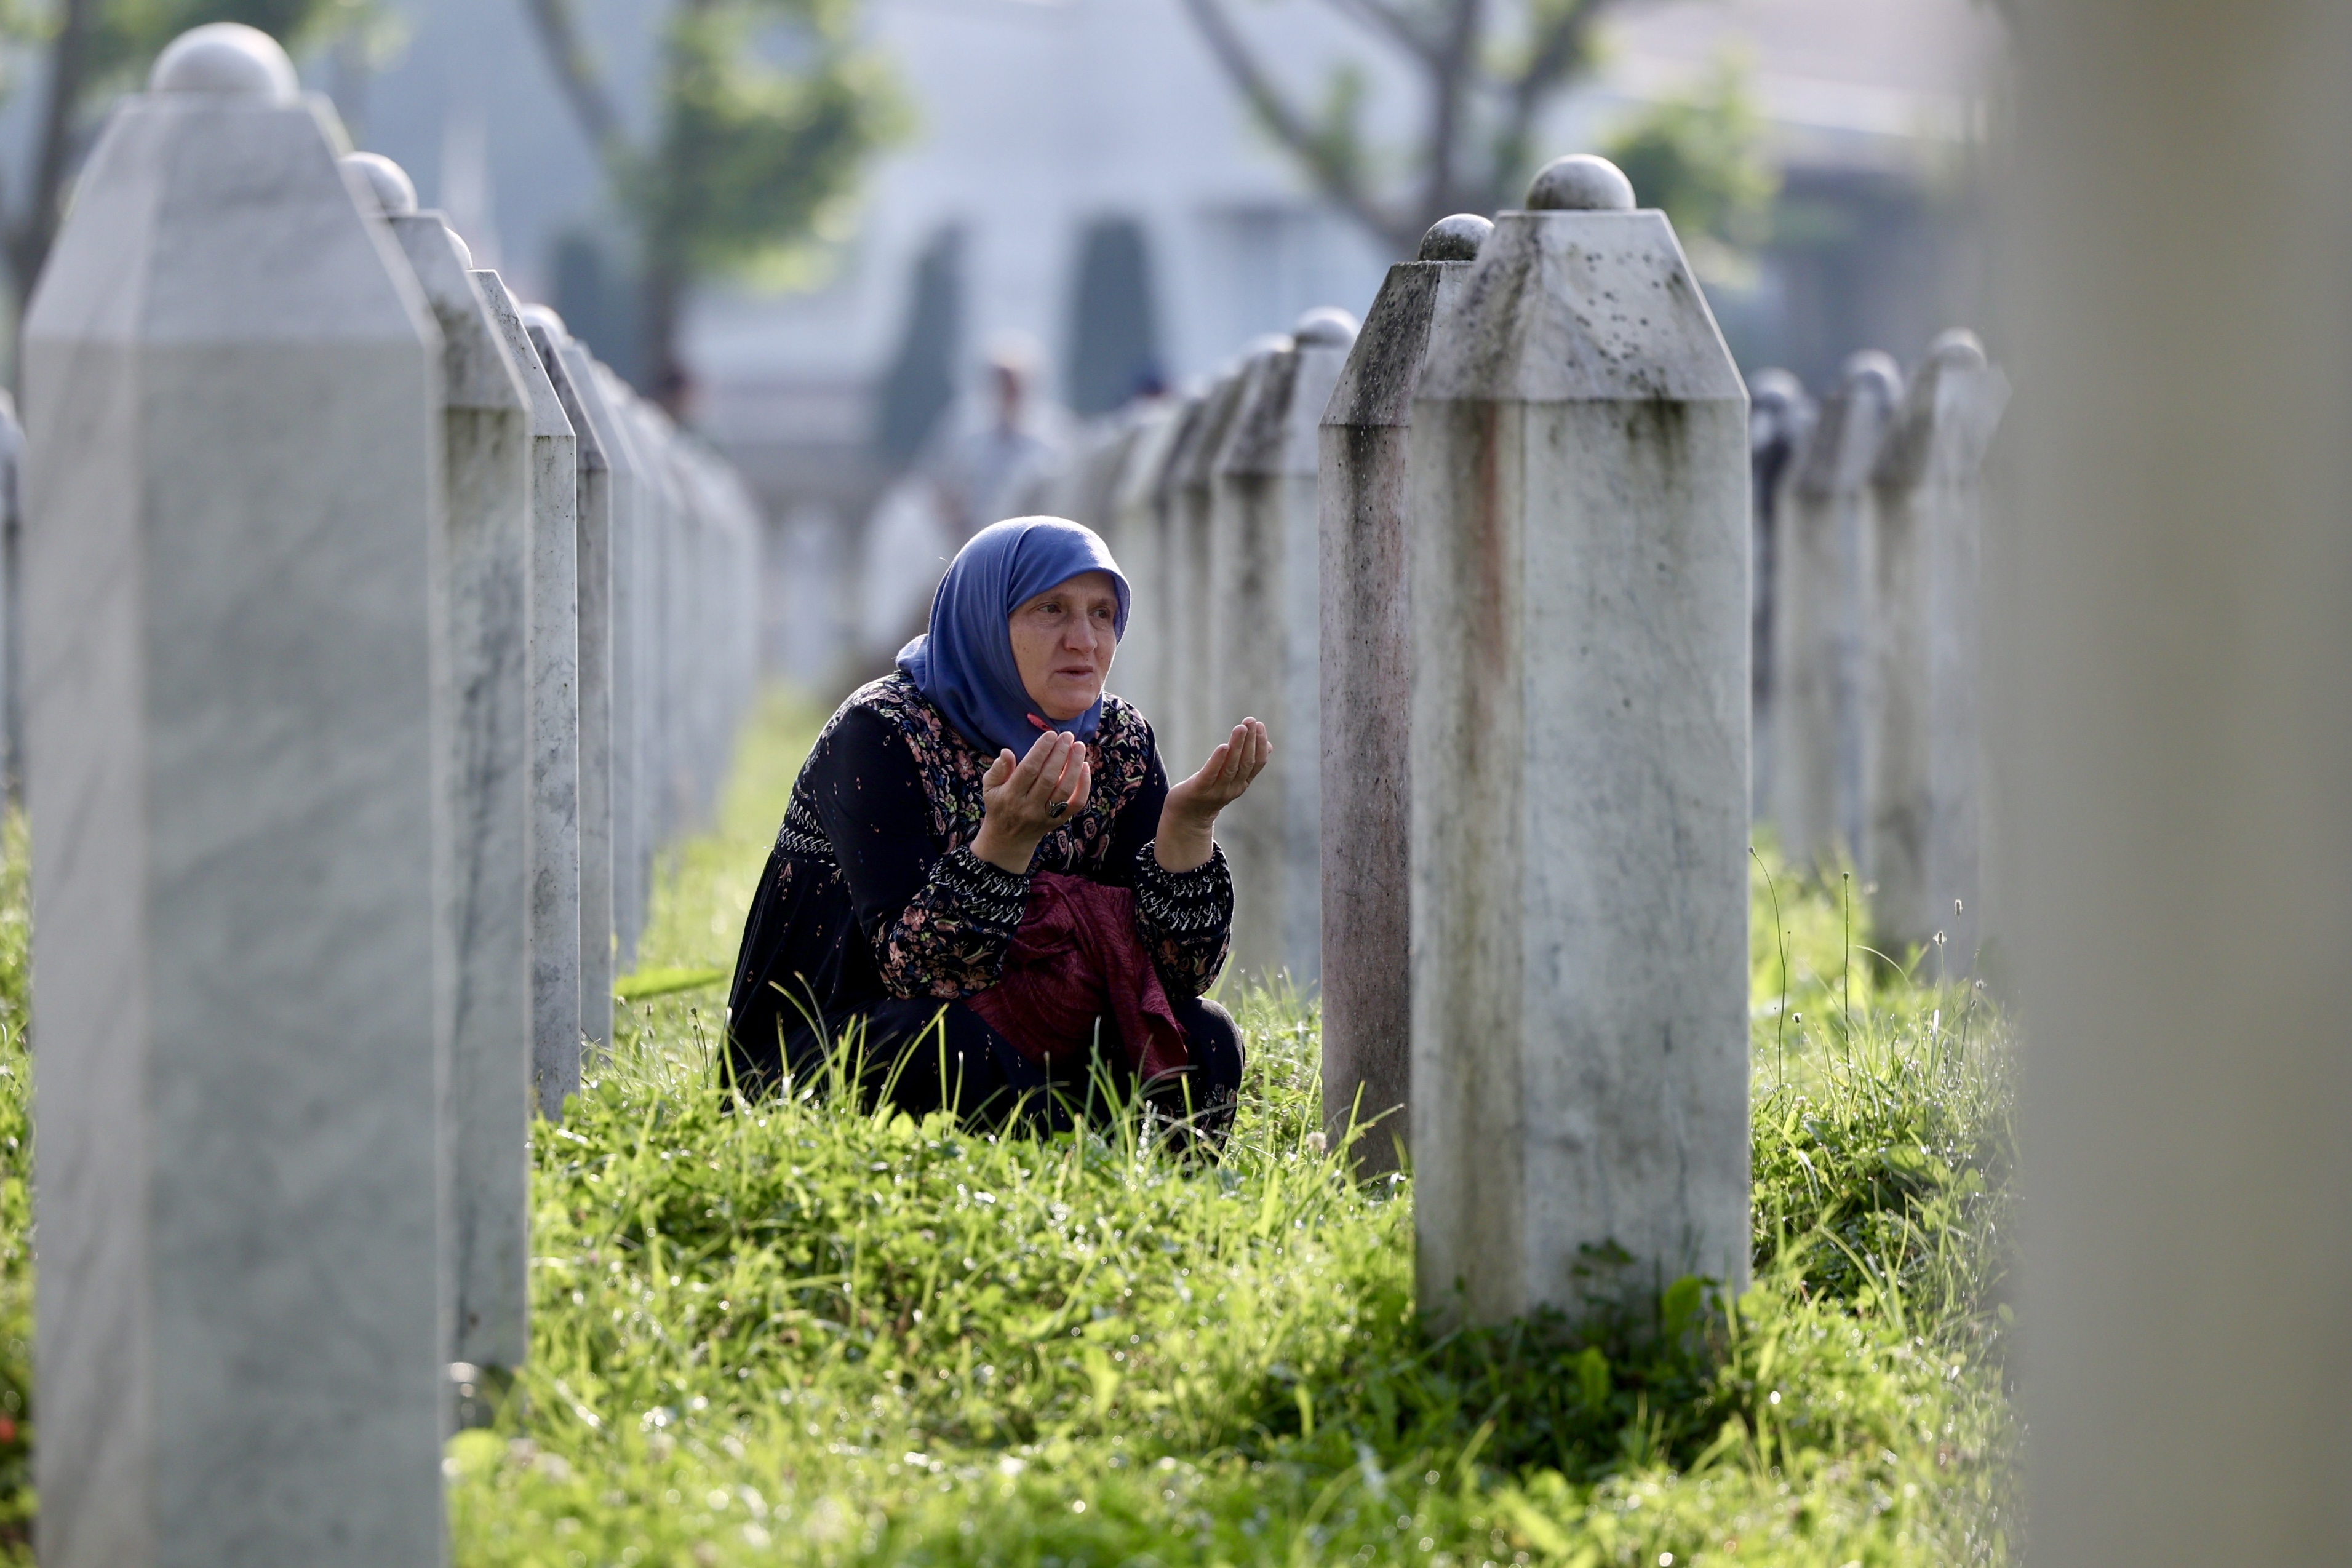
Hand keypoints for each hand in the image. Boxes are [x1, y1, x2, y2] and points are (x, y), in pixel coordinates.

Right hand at [971, 729, 1092, 872]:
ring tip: (1079, 746)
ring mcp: (1046, 816)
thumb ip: (998, 769)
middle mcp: (1029, 807)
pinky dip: (1084, 785)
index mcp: (1010, 796)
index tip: (1050, 735)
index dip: (1041, 751)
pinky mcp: (1059, 821)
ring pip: (1064, 789)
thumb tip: (1007, 751)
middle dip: (1060, 754)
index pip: (1028, 769)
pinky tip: (1085, 767)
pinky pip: (1076, 803)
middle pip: (1048, 777)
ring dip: (1074, 766)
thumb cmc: (999, 805)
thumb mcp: (990, 787)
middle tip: (1067, 736)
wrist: (1008, 840)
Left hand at [1155, 719, 1270, 872]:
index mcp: (1242, 783)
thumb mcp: (1232, 778)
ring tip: (1240, 728)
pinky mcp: (1199, 790)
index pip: (1256, 763)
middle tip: (1251, 721)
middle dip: (1250, 741)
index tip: (1260, 725)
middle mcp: (1233, 788)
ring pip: (1231, 767)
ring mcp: (1216, 791)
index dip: (1260, 744)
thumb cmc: (1210, 791)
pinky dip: (1218, 761)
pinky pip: (1210, 775)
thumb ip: (1248, 764)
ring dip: (1237, 746)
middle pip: (1245, 763)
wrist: (1187, 817)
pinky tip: (1223, 746)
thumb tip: (1269, 746)